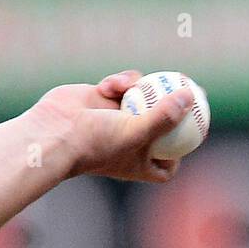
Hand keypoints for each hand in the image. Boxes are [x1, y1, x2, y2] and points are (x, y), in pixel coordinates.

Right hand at [31, 70, 192, 182]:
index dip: (181, 153)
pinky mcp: (101, 100)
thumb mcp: (137, 132)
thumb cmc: (97, 142)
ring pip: (142, 99)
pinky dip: (118, 82)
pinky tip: (110, 85)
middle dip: (175, 108)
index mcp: (140, 162)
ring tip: (138, 84)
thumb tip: (189, 97)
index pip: (166, 165)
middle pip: (161, 126)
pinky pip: (121, 86)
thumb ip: (165, 117)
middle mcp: (130, 142)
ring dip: (140, 89)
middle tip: (190, 90)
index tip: (194, 135)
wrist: (54, 132)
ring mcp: (116, 120)